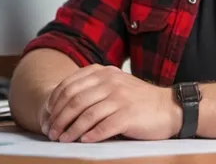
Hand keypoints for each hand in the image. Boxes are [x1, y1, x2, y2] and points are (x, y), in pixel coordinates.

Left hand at [39, 64, 181, 142]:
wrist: (169, 107)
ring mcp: (120, 97)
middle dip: (58, 119)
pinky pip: (102, 127)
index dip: (53, 102)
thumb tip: (62, 104)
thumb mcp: (116, 84)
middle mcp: (111, 81)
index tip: (46, 117)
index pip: (69, 85)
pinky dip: (89, 136)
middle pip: (74, 100)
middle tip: (51, 133)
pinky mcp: (128, 115)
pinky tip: (83, 142)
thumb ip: (93, 87)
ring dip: (70, 131)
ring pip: (85, 115)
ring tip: (62, 140)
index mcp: (105, 72)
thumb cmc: (138, 100)